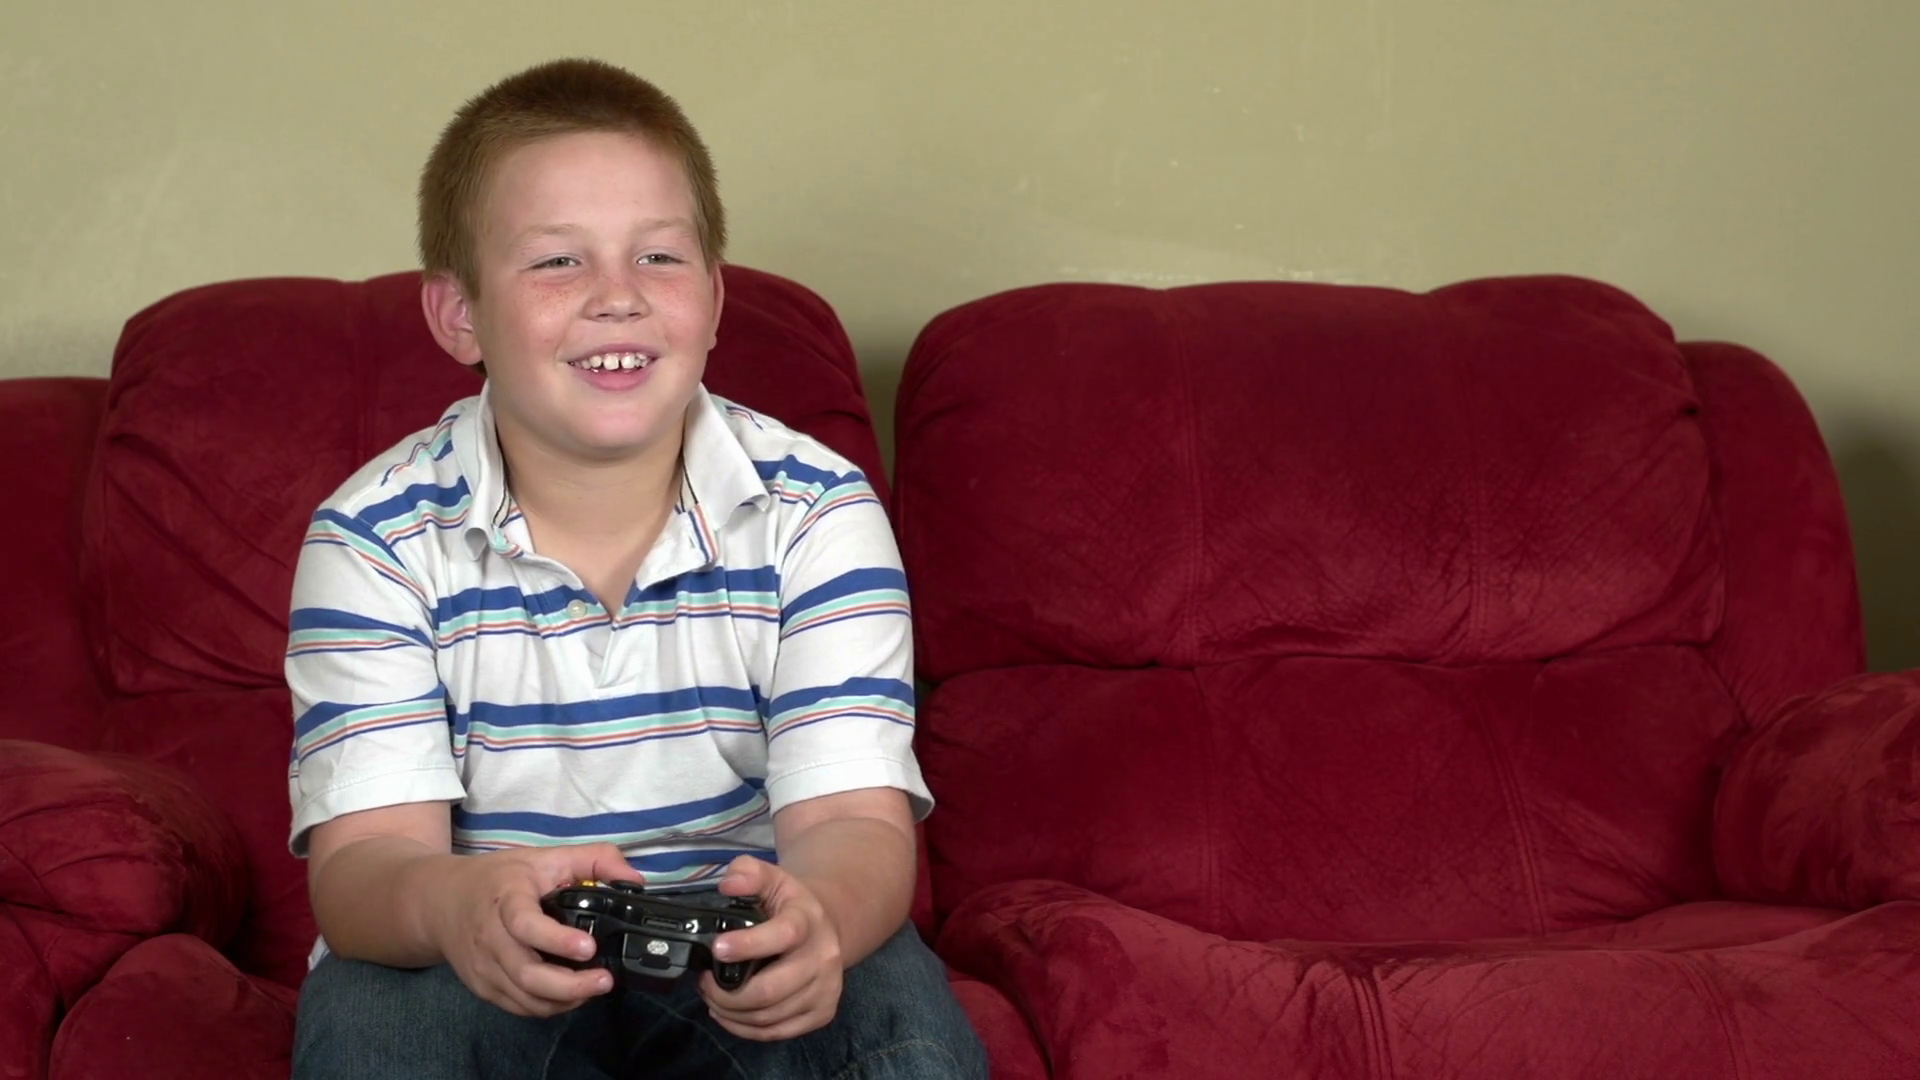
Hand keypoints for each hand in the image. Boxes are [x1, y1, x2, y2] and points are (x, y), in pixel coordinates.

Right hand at [429, 843, 641, 1016]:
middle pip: (526, 974)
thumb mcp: (545, 857)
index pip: (526, 925)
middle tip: (605, 980)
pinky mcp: (483, 987)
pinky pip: (518, 1007)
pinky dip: (547, 1007)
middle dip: (570, 985)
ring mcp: (484, 967)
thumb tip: (634, 880)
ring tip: (596, 988)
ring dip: (563, 1000)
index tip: (589, 947)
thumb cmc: (499, 878)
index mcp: (505, 899)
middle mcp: (490, 938)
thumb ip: (595, 860)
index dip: (557, 940)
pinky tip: (572, 996)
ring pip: (524, 997)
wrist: (441, 901)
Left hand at [700, 855, 844, 1039]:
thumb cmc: (789, 905)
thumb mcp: (771, 877)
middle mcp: (823, 956)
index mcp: (808, 920)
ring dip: (731, 1012)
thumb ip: (747, 873)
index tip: (718, 949)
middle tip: (704, 982)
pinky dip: (745, 1029)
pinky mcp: (822, 1013)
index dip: (748, 945)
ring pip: (769, 1016)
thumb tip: (729, 885)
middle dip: (727, 993)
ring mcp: (826, 989)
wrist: (828, 926)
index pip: (783, 935)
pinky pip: (776, 1032)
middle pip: (771, 990)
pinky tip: (729, 1014)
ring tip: (711, 996)